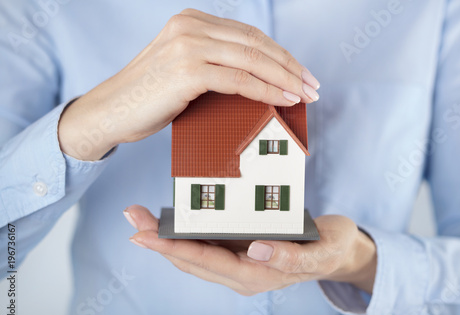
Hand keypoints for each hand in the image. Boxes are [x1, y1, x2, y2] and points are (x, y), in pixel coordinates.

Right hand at [58, 8, 320, 160]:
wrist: (111, 112)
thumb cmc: (149, 98)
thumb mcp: (184, 72)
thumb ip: (216, 66)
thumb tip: (258, 82)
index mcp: (192, 21)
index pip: (248, 35)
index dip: (279, 54)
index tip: (301, 73)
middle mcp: (191, 26)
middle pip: (255, 44)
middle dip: (289, 66)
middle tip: (312, 85)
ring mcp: (188, 45)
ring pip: (252, 59)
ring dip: (284, 78)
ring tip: (305, 94)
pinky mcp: (188, 70)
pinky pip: (239, 79)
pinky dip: (266, 90)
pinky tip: (284, 99)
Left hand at [124, 205, 376, 295]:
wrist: (338, 252)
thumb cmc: (331, 247)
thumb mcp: (321, 249)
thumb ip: (291, 255)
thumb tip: (256, 251)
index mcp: (258, 274)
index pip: (208, 262)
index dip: (175, 249)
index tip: (146, 236)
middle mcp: (243, 274)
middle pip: (192, 260)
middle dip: (159, 242)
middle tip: (131, 219)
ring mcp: (240, 265)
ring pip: (194, 255)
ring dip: (165, 238)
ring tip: (140, 217)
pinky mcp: (241, 252)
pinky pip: (206, 247)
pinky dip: (184, 235)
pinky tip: (169, 222)